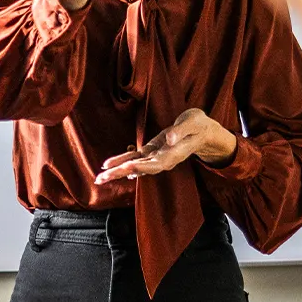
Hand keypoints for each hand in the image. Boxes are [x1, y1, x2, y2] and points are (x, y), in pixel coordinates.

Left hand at [94, 109, 236, 184]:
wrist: (202, 131)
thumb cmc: (199, 125)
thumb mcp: (194, 122)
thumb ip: (181, 130)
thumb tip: (168, 138)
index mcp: (174, 154)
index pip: (156, 164)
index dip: (141, 167)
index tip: (126, 168)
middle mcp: (164, 160)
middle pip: (140, 169)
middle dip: (119, 173)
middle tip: (101, 179)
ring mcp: (157, 156)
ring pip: (134, 166)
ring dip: (116, 171)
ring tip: (99, 177)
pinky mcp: (152, 150)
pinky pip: (135, 158)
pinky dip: (122, 160)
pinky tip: (109, 165)